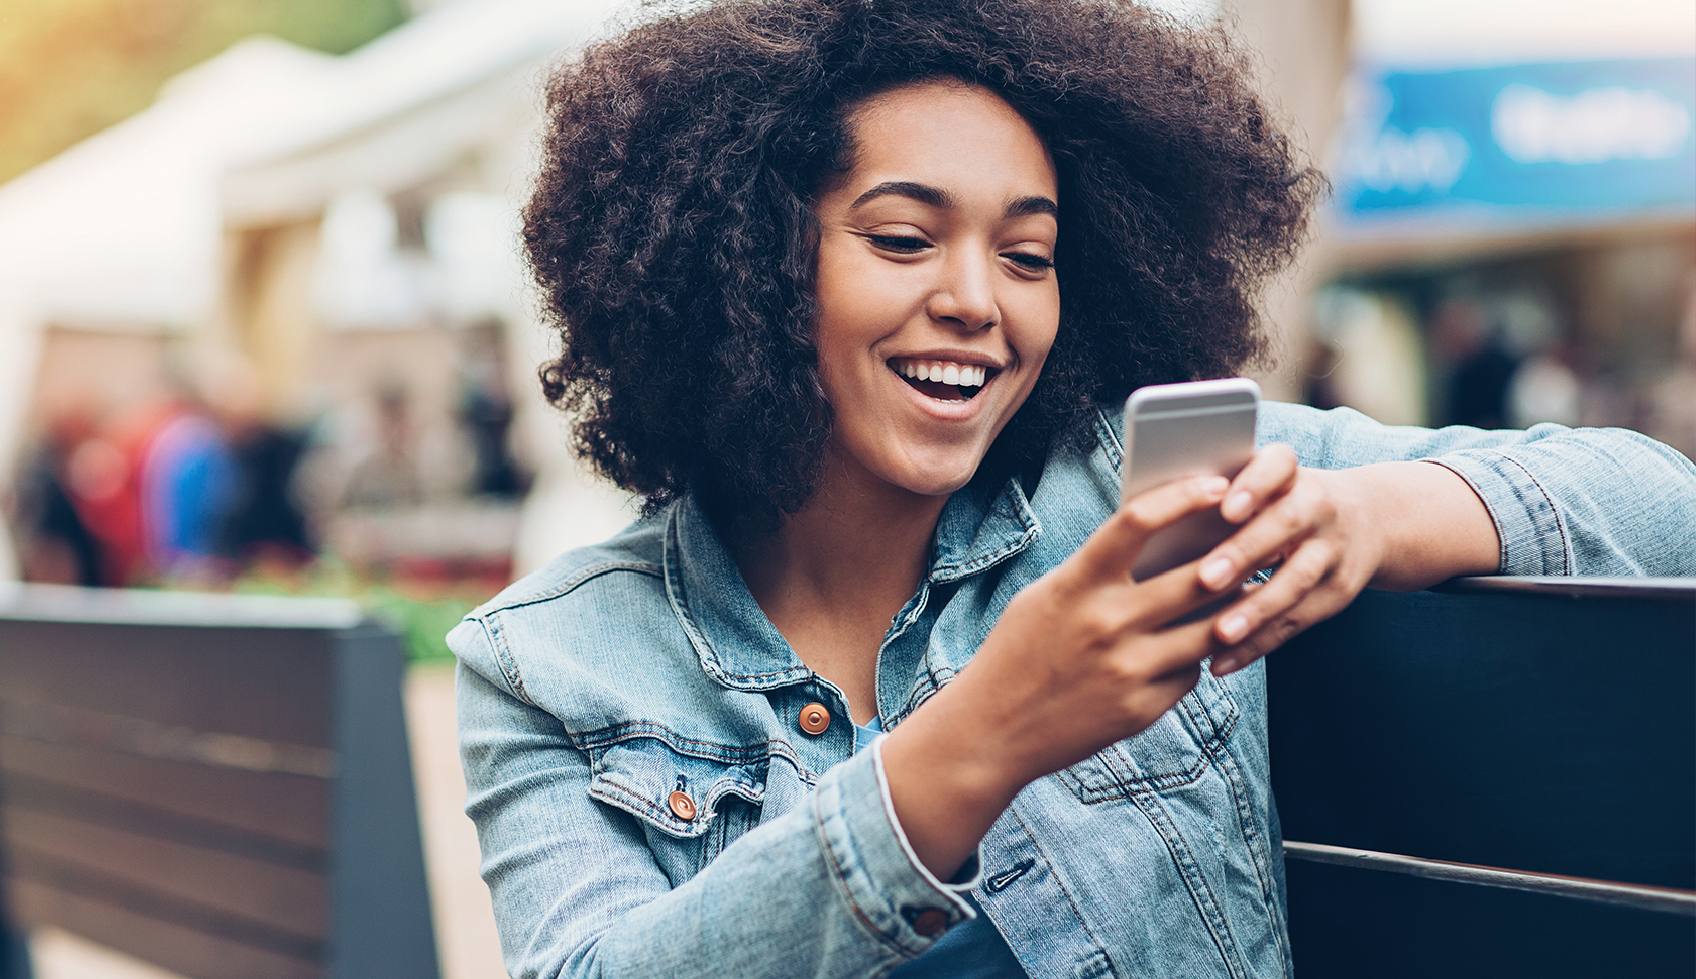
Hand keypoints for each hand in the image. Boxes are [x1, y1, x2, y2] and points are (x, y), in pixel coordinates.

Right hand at [881, 474, 1233, 875]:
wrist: (991, 731)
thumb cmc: (1019, 652)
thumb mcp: (1047, 597)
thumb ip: (1098, 571)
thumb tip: (1162, 542)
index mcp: (1076, 584)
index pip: (1138, 522)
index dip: (1184, 497)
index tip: (1215, 486)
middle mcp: (1105, 623)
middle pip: (1198, 578)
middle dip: (1236, 560)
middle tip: (1259, 546)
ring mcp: (1127, 669)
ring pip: (1211, 630)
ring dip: (1233, 612)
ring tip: (1245, 596)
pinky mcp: (1141, 709)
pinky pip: (1190, 673)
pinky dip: (1194, 658)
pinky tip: (1190, 650)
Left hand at [1197, 446, 1500, 674]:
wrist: (1368, 520)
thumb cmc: (1279, 501)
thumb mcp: (1262, 485)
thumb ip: (1216, 497)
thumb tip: (1145, 515)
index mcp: (1290, 473)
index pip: (1280, 464)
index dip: (1255, 484)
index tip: (1226, 507)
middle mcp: (1318, 506)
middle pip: (1284, 525)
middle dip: (1244, 553)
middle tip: (1206, 578)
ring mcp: (1333, 551)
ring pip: (1294, 581)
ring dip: (1255, 610)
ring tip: (1218, 634)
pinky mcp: (1337, 592)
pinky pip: (1295, 621)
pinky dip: (1256, 644)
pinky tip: (1221, 662)